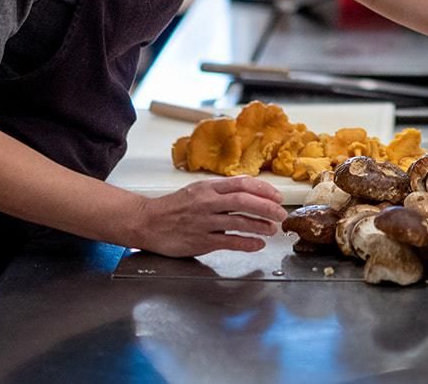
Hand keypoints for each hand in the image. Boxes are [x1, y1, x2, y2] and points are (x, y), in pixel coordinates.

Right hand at [130, 177, 287, 257]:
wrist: (146, 222)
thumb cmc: (173, 207)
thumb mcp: (197, 190)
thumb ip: (220, 191)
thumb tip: (247, 190)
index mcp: (208, 188)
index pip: (242, 183)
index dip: (263, 189)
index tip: (278, 196)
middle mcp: (207, 203)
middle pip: (244, 201)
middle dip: (267, 207)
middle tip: (281, 213)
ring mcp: (204, 222)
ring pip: (238, 222)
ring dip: (259, 225)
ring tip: (272, 229)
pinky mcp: (200, 241)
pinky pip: (228, 241)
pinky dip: (246, 243)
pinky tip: (257, 244)